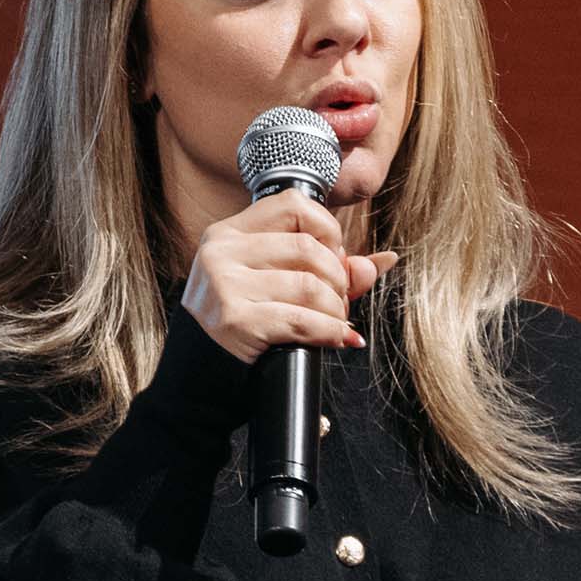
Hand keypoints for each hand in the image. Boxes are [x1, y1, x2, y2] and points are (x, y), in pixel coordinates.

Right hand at [181, 189, 399, 363]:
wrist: (199, 375)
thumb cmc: (243, 324)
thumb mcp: (277, 285)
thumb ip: (330, 269)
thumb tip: (381, 262)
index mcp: (229, 233)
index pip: (294, 204)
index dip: (327, 230)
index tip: (332, 259)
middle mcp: (221, 251)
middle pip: (308, 248)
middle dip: (337, 279)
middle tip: (337, 302)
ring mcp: (224, 284)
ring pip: (310, 286)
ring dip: (336, 311)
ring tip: (334, 323)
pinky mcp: (234, 319)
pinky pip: (302, 320)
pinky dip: (329, 332)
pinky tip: (336, 339)